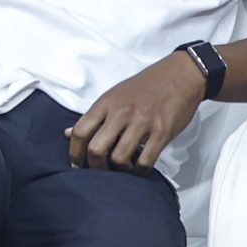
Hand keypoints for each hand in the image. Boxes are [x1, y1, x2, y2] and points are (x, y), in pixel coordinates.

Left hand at [66, 51, 205, 171]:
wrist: (179, 75)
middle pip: (96, 148)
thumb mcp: (113, 95)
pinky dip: (139, 170)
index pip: (80, 131)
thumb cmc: (144, 87)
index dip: (74, 152)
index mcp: (105, 103)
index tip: (77, 163)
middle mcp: (121, 113)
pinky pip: (145, 161)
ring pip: (119, 158)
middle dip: (95, 166)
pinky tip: (139, 168)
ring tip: (122, 167)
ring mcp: (142, 123)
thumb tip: (67, 133)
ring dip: (119, 170)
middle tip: (100, 170)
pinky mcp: (162, 132)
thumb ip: (94, 116)